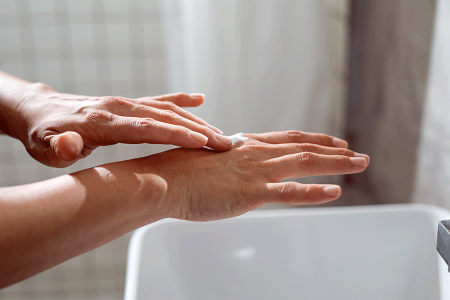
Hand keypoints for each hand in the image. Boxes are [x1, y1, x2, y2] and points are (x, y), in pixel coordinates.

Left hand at [13, 83, 230, 166]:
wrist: (40, 111)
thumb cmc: (44, 134)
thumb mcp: (44, 147)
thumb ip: (59, 148)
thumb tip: (70, 146)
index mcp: (103, 121)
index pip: (145, 128)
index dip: (175, 134)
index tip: (202, 142)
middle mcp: (119, 107)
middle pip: (165, 117)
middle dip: (197, 129)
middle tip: (225, 143)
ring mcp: (126, 103)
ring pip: (167, 109)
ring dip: (196, 120)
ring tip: (220, 134)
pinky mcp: (129, 103)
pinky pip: (159, 100)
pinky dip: (180, 100)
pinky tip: (199, 99)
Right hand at [129, 131, 368, 221]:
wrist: (163, 180)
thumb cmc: (180, 171)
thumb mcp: (211, 160)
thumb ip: (230, 162)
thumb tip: (237, 166)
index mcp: (246, 145)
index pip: (289, 138)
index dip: (315, 139)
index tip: (334, 141)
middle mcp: (256, 153)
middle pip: (304, 147)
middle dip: (336, 151)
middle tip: (358, 155)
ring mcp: (255, 172)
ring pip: (305, 163)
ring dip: (336, 164)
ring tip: (360, 164)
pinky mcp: (250, 193)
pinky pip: (289, 192)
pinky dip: (314, 192)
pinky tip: (334, 192)